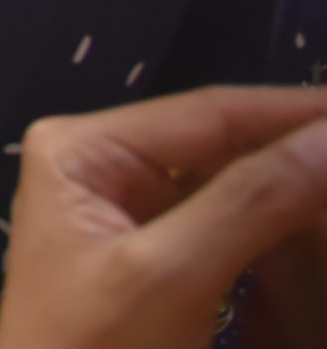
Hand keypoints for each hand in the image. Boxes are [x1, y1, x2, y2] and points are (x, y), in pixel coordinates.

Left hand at [0, 86, 326, 348]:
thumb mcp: (170, 276)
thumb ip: (253, 201)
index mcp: (84, 148)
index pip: (213, 112)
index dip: (300, 112)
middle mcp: (100, 164)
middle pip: (226, 145)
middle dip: (303, 156)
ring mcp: (126, 214)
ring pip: (235, 187)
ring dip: (298, 196)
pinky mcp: (153, 264)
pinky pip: (230, 232)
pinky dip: (280, 236)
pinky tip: (320, 235)